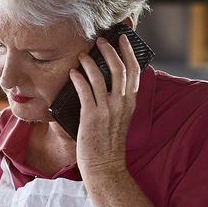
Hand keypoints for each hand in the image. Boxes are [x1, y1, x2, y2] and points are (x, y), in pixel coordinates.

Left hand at [68, 33, 140, 177]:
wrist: (105, 167)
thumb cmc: (109, 144)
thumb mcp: (120, 120)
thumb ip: (118, 102)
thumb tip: (107, 82)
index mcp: (130, 104)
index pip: (134, 72)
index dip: (129, 52)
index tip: (122, 39)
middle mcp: (121, 104)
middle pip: (119, 68)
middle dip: (109, 50)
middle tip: (100, 40)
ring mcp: (106, 110)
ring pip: (100, 76)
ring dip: (90, 62)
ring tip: (82, 54)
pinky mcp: (91, 117)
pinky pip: (84, 91)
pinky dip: (78, 78)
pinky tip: (73, 72)